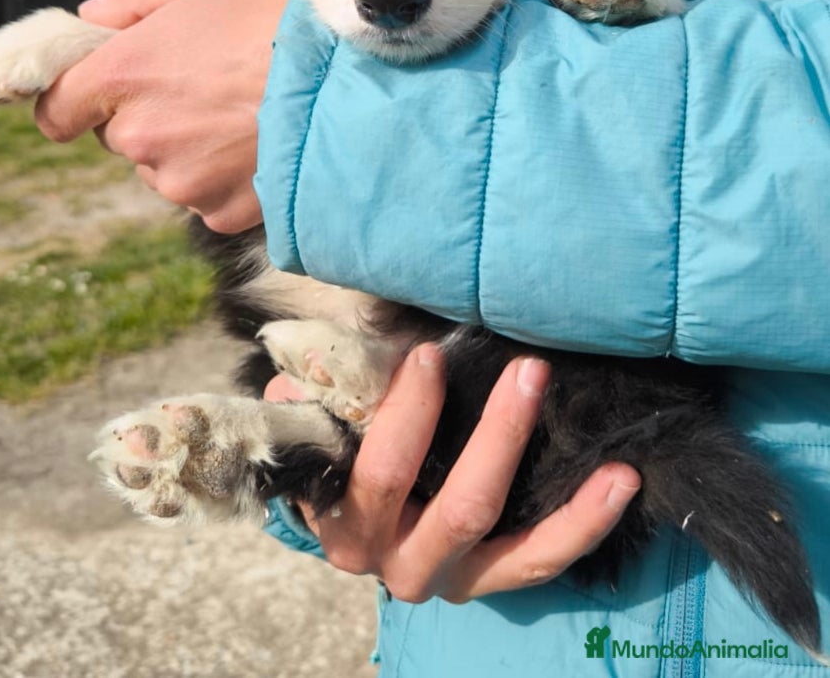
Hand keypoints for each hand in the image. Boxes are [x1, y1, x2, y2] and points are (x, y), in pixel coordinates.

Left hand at [35, 0, 293, 232]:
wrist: (349, 84)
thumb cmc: (277, 21)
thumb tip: (94, 16)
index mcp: (122, 76)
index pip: (55, 112)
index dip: (74, 100)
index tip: (102, 92)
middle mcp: (139, 137)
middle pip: (120, 138)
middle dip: (150, 116)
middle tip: (205, 88)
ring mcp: (180, 182)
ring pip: (165, 170)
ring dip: (189, 150)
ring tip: (244, 117)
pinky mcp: (218, 214)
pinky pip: (207, 198)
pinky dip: (227, 179)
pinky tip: (262, 146)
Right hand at [265, 347, 640, 601]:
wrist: (354, 521)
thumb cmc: (337, 451)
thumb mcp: (316, 423)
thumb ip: (316, 393)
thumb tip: (317, 362)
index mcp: (345, 522)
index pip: (380, 471)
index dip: (406, 413)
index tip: (430, 354)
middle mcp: (396, 564)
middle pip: (459, 506)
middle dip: (498, 435)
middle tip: (530, 369)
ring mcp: (449, 580)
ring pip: (512, 545)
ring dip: (562, 494)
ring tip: (605, 449)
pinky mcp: (490, 584)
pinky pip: (543, 562)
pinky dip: (585, 524)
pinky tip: (622, 480)